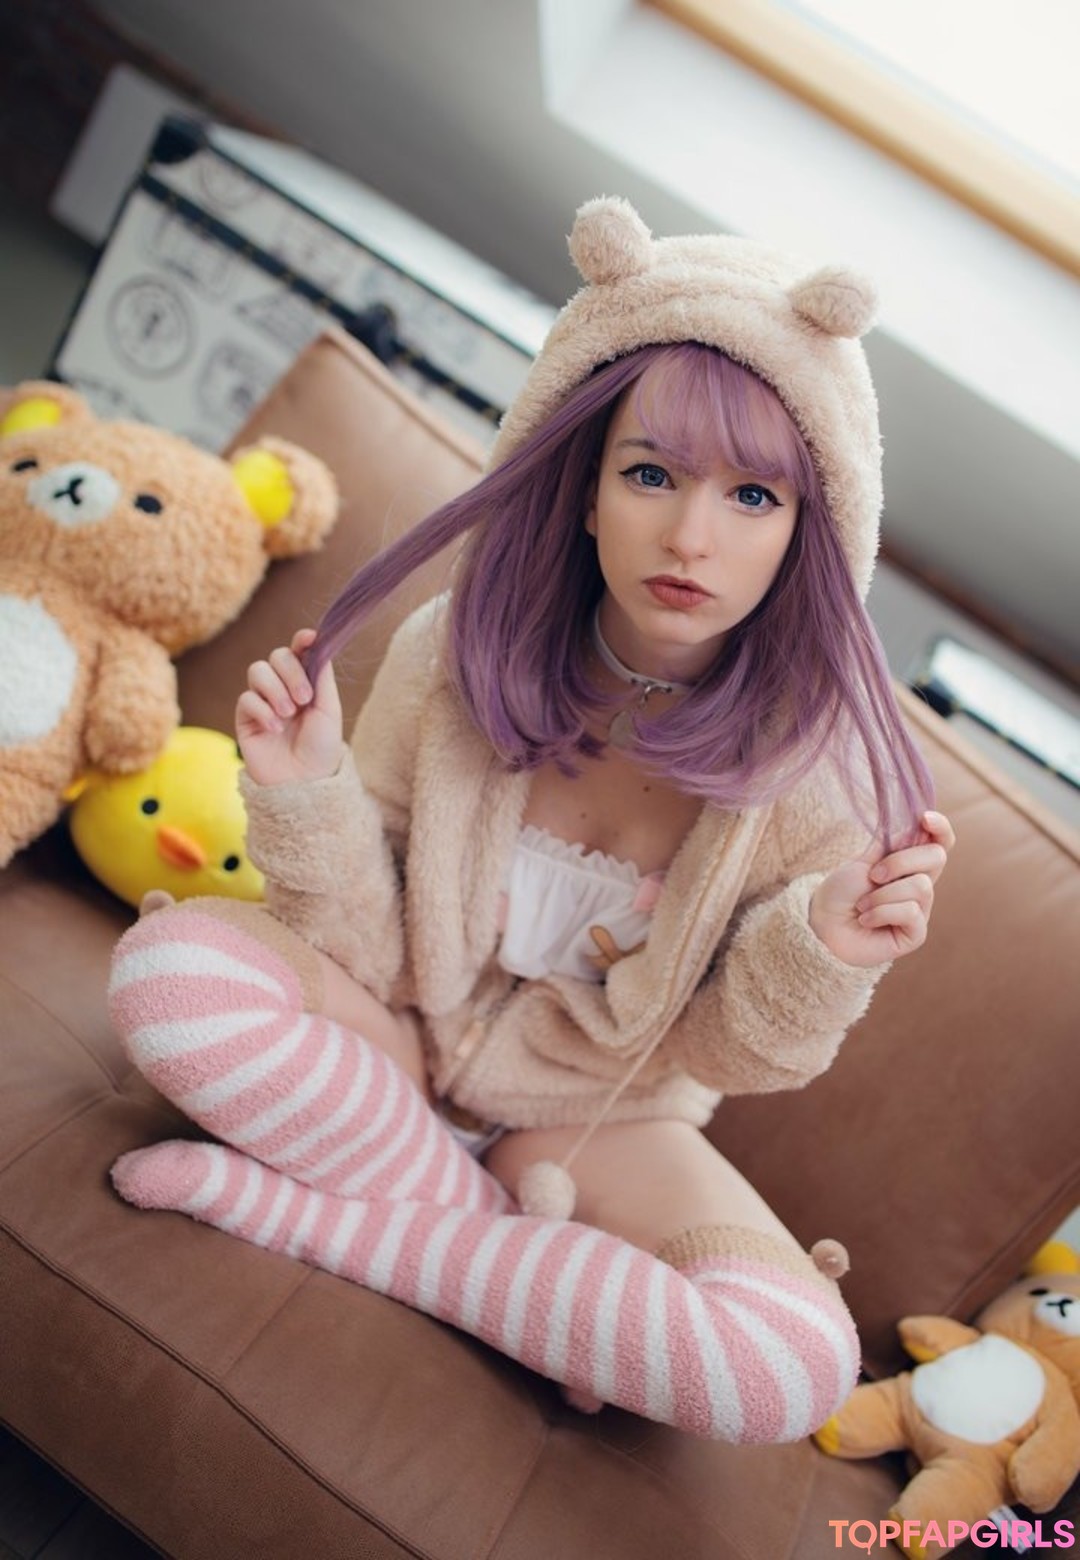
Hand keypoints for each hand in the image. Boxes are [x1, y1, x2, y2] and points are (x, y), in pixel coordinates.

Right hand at [236, 628, 343, 785]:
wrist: (303, 781)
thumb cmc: (320, 748)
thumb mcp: (329, 710)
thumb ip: (322, 677)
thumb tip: (318, 643)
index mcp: (306, 682)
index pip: (299, 651)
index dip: (302, 640)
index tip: (309, 638)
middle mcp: (283, 687)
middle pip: (278, 656)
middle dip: (291, 673)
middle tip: (304, 699)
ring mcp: (263, 700)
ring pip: (258, 670)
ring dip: (275, 690)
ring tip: (288, 714)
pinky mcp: (246, 717)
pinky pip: (246, 698)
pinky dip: (262, 710)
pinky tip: (275, 729)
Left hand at [808, 810, 955, 967]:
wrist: (823, 924)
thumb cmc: (842, 892)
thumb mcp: (864, 860)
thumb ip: (893, 844)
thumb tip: (917, 824)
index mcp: (910, 864)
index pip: (940, 842)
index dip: (940, 828)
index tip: (924, 818)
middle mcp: (920, 885)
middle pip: (936, 857)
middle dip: (900, 861)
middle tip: (872, 875)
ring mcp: (920, 910)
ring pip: (921, 886)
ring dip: (882, 894)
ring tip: (862, 904)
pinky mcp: (916, 933)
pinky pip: (911, 912)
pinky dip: (881, 913)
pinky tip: (865, 920)